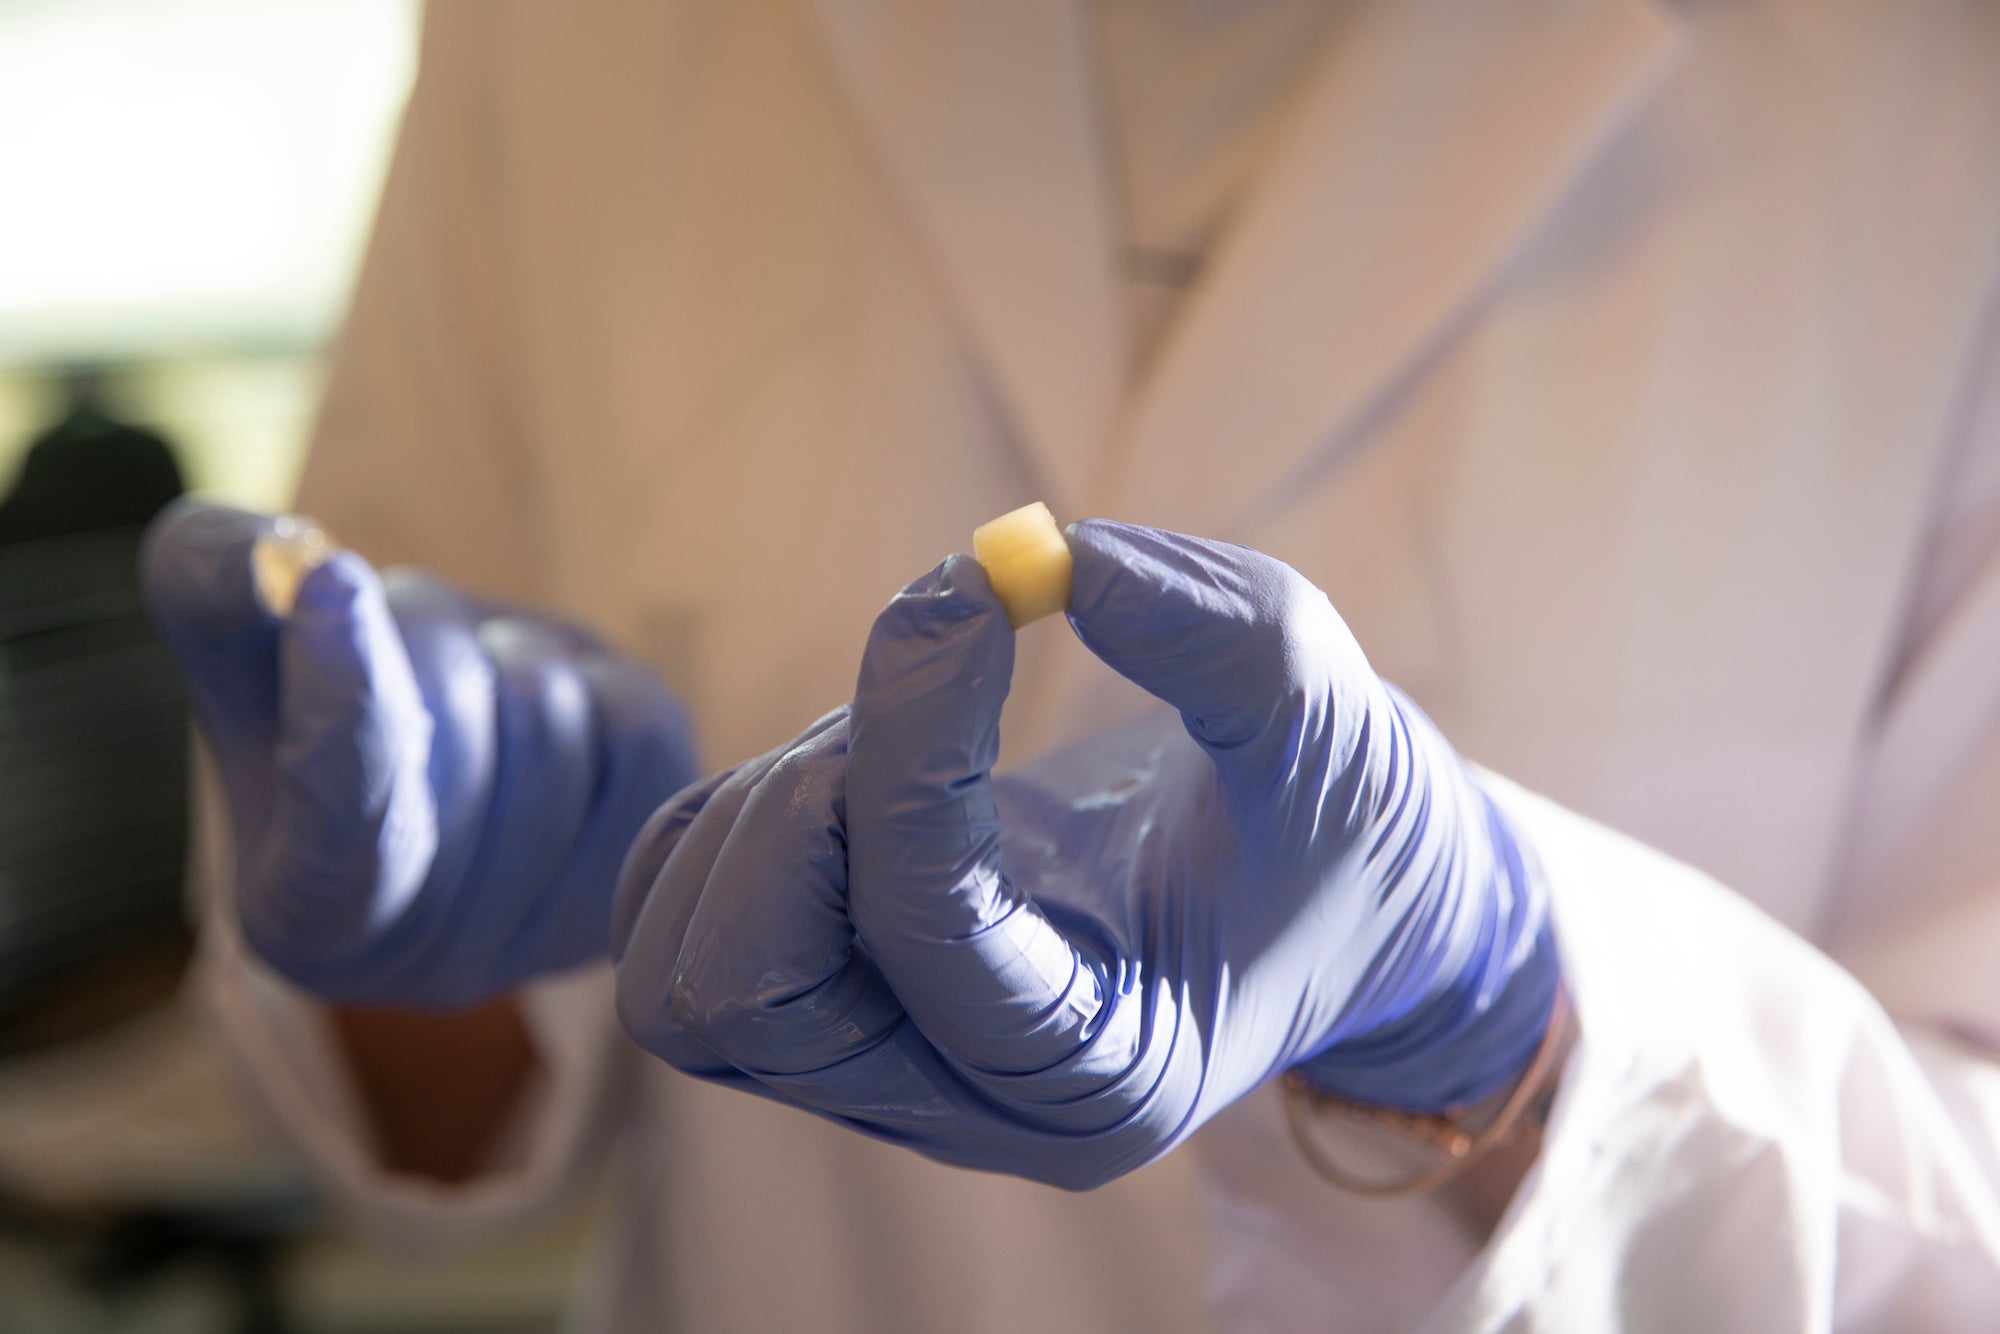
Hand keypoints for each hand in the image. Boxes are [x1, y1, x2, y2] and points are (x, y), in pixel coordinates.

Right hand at [142, 500, 699, 1006]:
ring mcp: (557, 923)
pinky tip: (546, 721)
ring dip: (503, 661)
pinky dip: (587, 682)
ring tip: (471, 698)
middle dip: (419, 636)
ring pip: (549, 709)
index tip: (334, 582)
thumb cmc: (323, 733)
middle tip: (395, 649)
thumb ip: (217, 599)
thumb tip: (260, 550)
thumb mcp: (246, 671)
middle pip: (452, 715)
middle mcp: (438, 957)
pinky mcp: (650, 860)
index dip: (344, 697)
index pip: (343, 816)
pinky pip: (634, 719)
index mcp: (311, 919)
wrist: (460, 804)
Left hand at [611, 521, 1557, 1187]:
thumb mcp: (1330, 724)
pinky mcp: (825, 1010)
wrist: (1327, 900)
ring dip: (759, 816)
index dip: (915, 743)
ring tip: (894, 733)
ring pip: (681, 977)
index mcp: (1105, 1075)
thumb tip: (1064, 556)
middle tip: (922, 686)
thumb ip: (1221, 638)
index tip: (970, 591)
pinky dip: (723, 824)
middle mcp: (967, 1108)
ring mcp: (880, 1072)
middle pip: (744, 995)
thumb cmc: (1335, 828)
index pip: (931, 937)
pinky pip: (674, 930)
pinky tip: (848, 764)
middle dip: (804, 806)